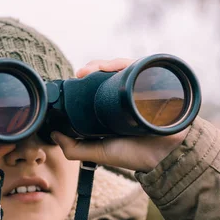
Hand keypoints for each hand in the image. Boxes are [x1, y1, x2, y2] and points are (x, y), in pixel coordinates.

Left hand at [52, 58, 189, 172]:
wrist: (165, 157)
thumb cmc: (137, 155)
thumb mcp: (99, 152)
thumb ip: (75, 149)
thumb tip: (54, 135)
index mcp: (116, 107)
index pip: (101, 84)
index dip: (88, 78)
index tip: (76, 78)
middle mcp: (130, 95)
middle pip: (111, 72)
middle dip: (94, 67)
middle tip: (81, 73)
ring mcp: (143, 89)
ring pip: (123, 67)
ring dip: (106, 63)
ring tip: (92, 69)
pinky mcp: (155, 85)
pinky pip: (140, 66)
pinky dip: (125, 62)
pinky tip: (112, 66)